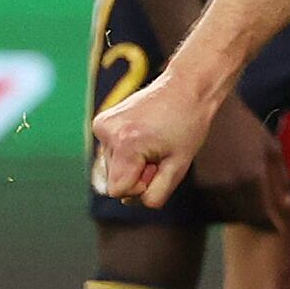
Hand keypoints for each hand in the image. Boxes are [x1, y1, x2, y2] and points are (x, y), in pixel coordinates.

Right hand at [90, 65, 220, 207]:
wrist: (186, 87)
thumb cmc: (188, 127)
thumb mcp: (178, 168)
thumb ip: (154, 194)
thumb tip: (128, 201)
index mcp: (126, 144)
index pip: (119, 191)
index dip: (140, 186)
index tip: (158, 167)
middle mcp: (107, 133)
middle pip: (115, 180)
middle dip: (137, 174)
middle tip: (160, 153)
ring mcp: (101, 125)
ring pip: (112, 167)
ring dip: (133, 162)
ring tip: (153, 141)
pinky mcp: (101, 121)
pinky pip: (111, 152)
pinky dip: (126, 150)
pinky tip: (143, 134)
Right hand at [192, 100, 289, 231]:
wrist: (216, 116)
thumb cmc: (249, 128)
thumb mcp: (272, 149)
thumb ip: (282, 179)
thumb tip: (287, 205)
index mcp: (253, 177)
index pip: (263, 213)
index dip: (272, 224)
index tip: (279, 229)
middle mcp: (232, 185)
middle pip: (247, 216)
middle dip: (259, 222)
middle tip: (268, 223)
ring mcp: (214, 186)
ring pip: (231, 213)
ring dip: (244, 215)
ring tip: (254, 212)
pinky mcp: (201, 184)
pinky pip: (217, 205)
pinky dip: (228, 207)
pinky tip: (236, 201)